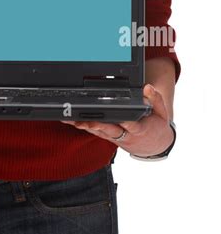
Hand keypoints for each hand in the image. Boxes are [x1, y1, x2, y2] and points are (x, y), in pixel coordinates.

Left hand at [60, 84, 174, 156]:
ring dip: (85, 126)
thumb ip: (155, 99)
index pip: (130, 124)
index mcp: (140, 129)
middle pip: (110, 130)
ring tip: (71, 119)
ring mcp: (116, 137)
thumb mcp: (162, 113)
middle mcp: (126, 135)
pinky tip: (71, 120)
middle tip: (86, 121)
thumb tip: (147, 88)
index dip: (123, 121)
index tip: (116, 117)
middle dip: (98, 126)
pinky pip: (96, 132)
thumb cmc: (156, 126)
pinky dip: (84, 127)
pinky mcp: (109, 137)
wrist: (154, 145)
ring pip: (99, 132)